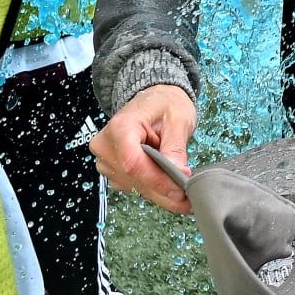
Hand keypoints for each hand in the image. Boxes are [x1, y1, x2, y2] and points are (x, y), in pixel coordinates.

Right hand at [89, 84, 196, 213]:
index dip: (158, 180)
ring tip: (180, 186)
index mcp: (121, 127)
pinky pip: (133, 187)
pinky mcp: (113, 170)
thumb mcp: (178, 118)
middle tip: (188, 195)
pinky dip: (153, 190)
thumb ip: (176, 146)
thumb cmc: (164, 104)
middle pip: (134, 179)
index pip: (133, 164)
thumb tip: (178, 173)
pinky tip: (166, 183)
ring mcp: (107, 159)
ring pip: (134, 187)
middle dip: (163, 190)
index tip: (180, 188)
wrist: (154, 99)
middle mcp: (107, 145)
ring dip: (159, 193)